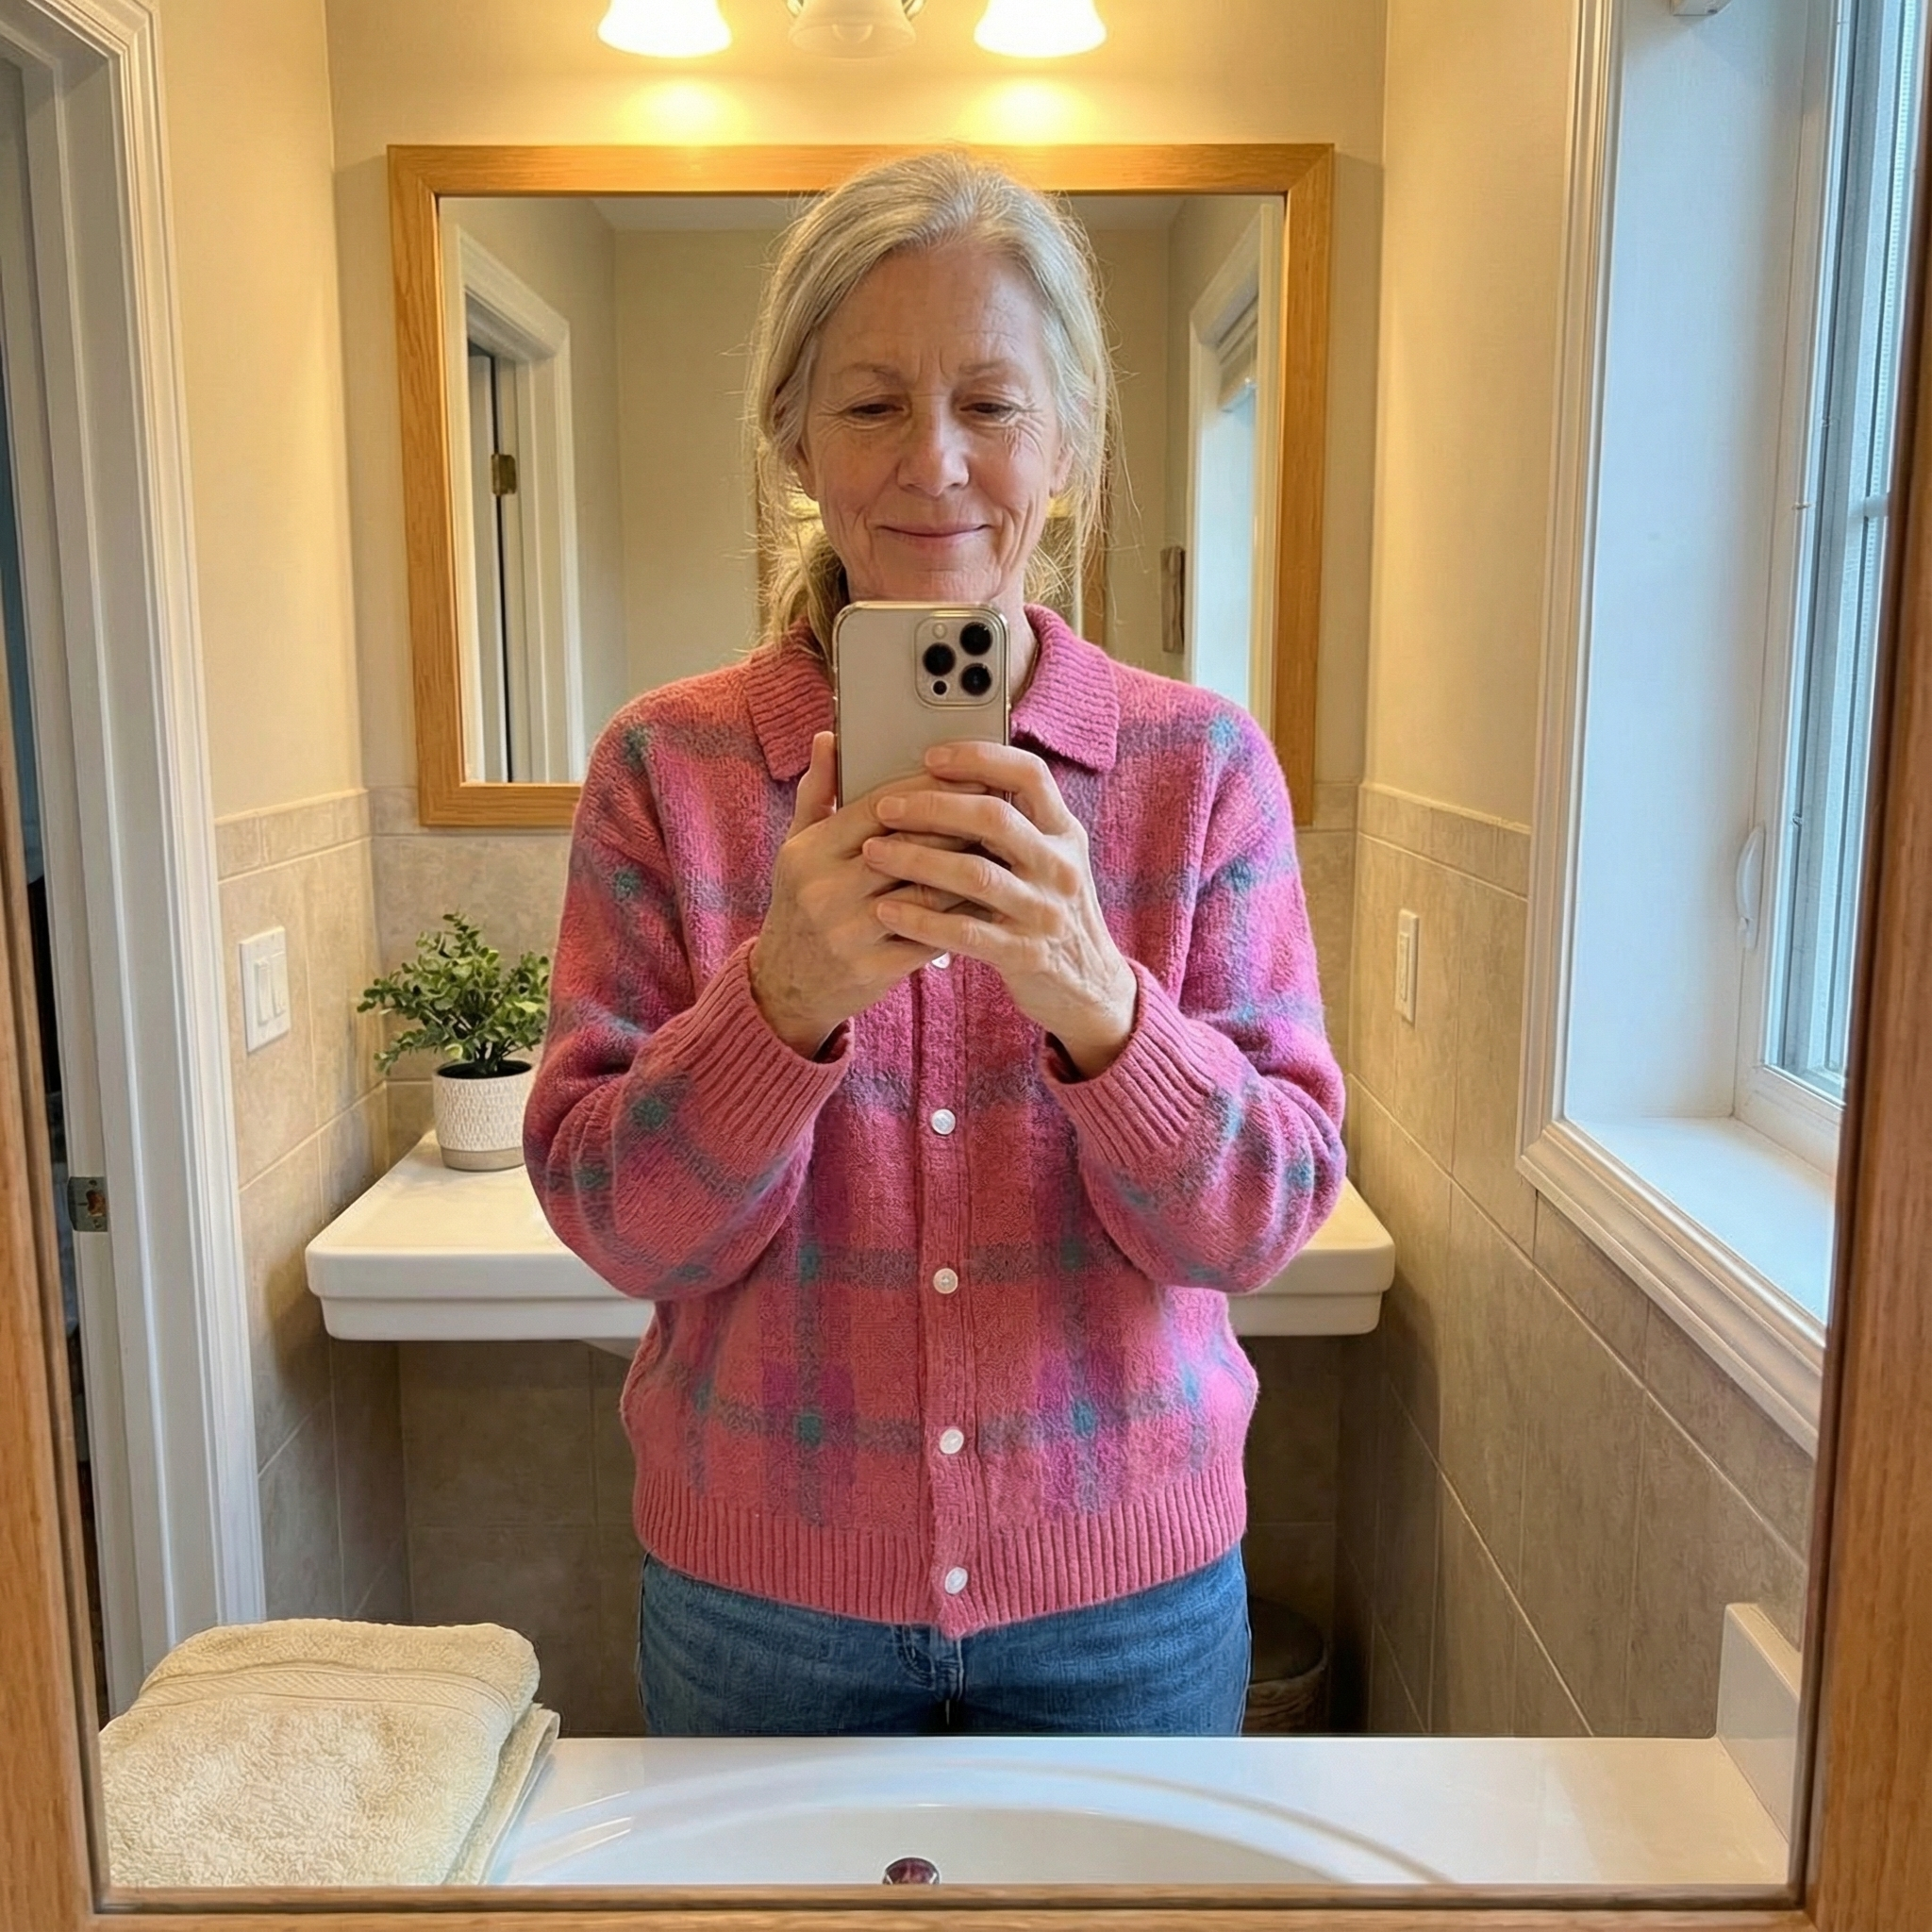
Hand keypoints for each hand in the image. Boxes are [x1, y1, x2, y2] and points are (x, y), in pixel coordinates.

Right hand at [747, 732, 980, 1056]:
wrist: (786, 984)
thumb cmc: (801, 902)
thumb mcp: (797, 846)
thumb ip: (817, 792)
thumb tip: (829, 736)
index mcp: (809, 852)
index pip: (877, 808)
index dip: (928, 790)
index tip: (969, 774)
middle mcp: (825, 889)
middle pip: (908, 847)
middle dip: (959, 826)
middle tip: (1001, 809)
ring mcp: (848, 932)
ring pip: (926, 892)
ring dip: (968, 871)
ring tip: (1002, 852)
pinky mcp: (872, 968)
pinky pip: (930, 936)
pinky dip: (961, 917)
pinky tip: (988, 901)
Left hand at [862, 741, 1137, 1076]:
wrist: (1088, 986)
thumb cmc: (1048, 911)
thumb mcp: (1047, 860)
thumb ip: (1011, 824)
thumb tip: (945, 778)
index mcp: (1064, 832)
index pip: (1030, 774)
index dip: (980, 758)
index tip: (931, 756)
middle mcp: (1059, 866)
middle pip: (995, 819)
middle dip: (933, 807)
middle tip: (885, 807)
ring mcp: (1045, 912)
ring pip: (975, 874)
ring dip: (917, 859)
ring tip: (872, 852)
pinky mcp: (1026, 955)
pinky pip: (967, 932)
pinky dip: (922, 920)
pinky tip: (887, 911)